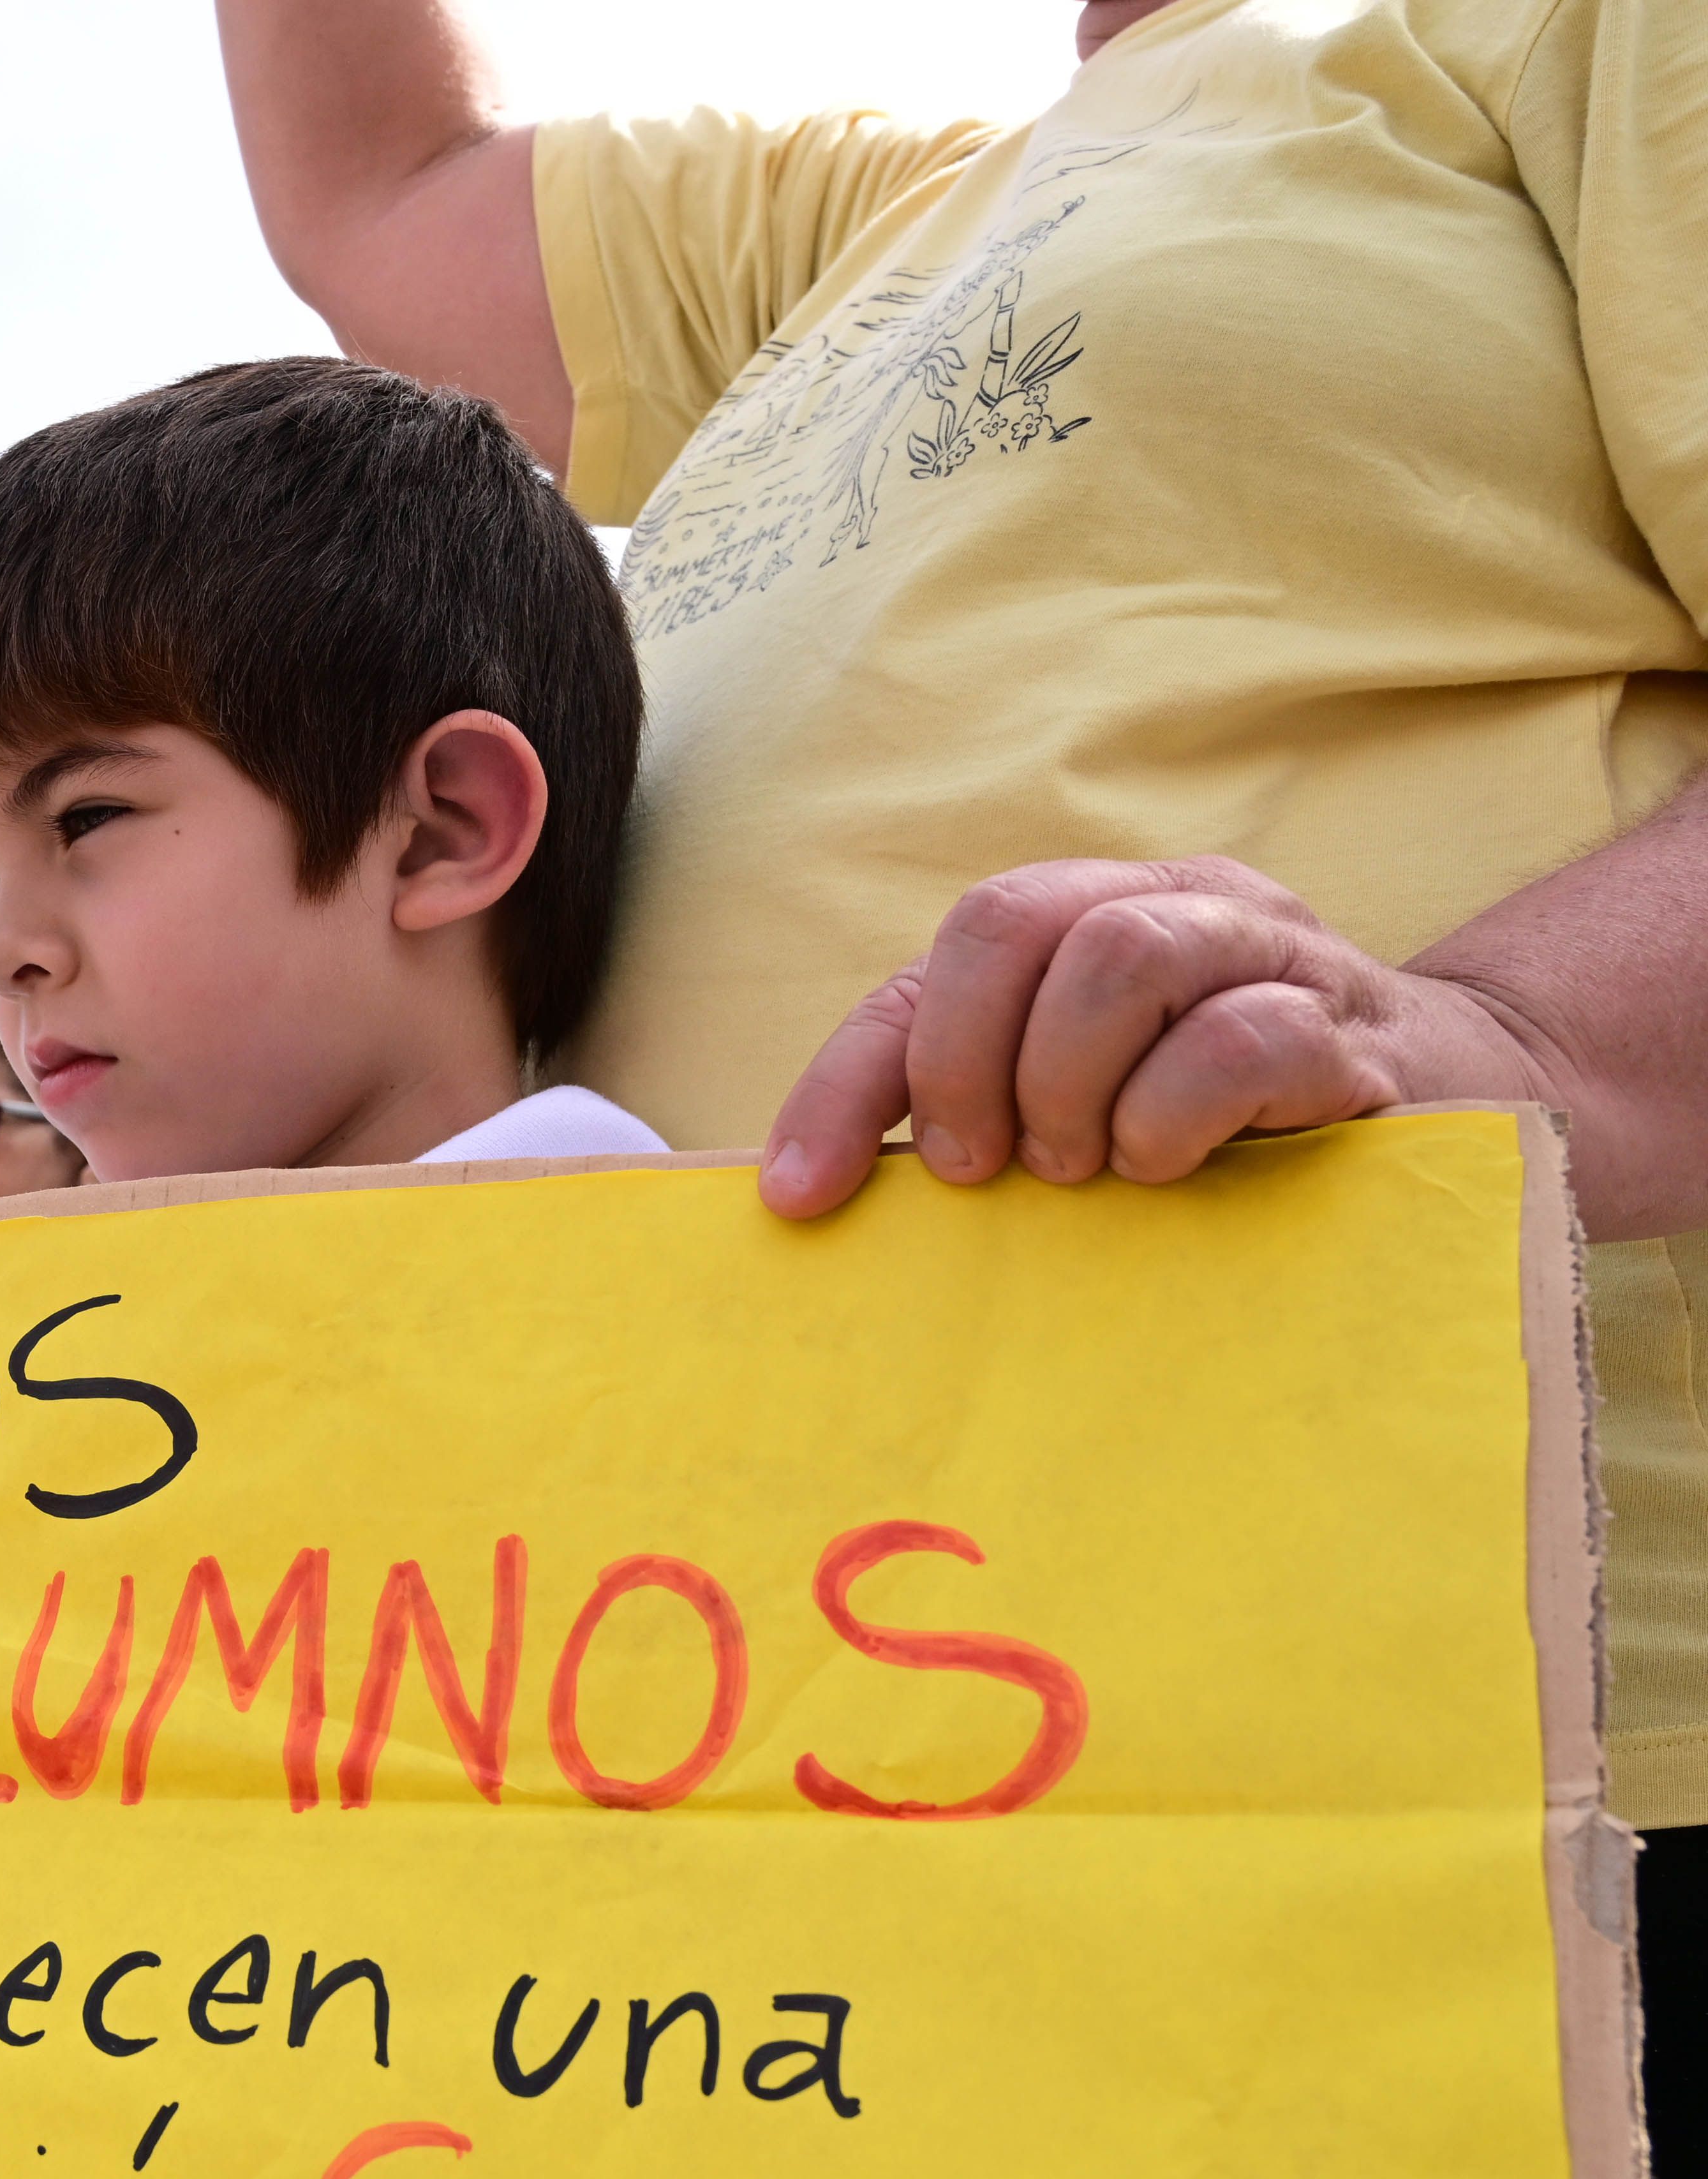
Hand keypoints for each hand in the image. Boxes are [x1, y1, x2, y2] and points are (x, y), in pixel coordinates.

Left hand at [759, 856, 1547, 1217]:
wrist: (1451, 1109)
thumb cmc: (1230, 1119)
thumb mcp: (1085, 1103)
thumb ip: (978, 1110)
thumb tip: (816, 1195)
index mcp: (1095, 912)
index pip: (941, 956)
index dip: (854, 1076)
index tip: (804, 1193)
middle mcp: (1179, 906)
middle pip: (1016, 917)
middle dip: (964, 1057)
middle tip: (983, 1167)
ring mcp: (1273, 955)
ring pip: (1125, 953)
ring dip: (1067, 1081)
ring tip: (1083, 1167)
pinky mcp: (1353, 1032)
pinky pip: (1246, 1033)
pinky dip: (1172, 1112)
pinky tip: (1164, 1169)